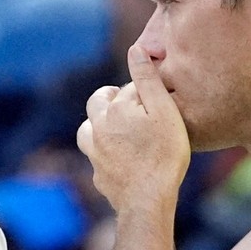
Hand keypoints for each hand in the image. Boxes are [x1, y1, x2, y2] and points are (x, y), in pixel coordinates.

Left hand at [77, 45, 189, 214]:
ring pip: (87, 132)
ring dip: (99, 126)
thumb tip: (135, 49)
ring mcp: (95, 155)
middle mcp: (97, 129)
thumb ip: (147, 79)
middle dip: (111, 100)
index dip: (142, 91)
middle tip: (131, 104)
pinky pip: (97, 159)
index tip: (157, 97)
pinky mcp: (99, 177)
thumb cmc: (163, 153)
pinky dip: (106, 154)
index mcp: (113, 110)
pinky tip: (121, 159)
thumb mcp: (163, 111)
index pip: (126, 90)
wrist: (147, 201)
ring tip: (118, 129)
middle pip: (97, 105)